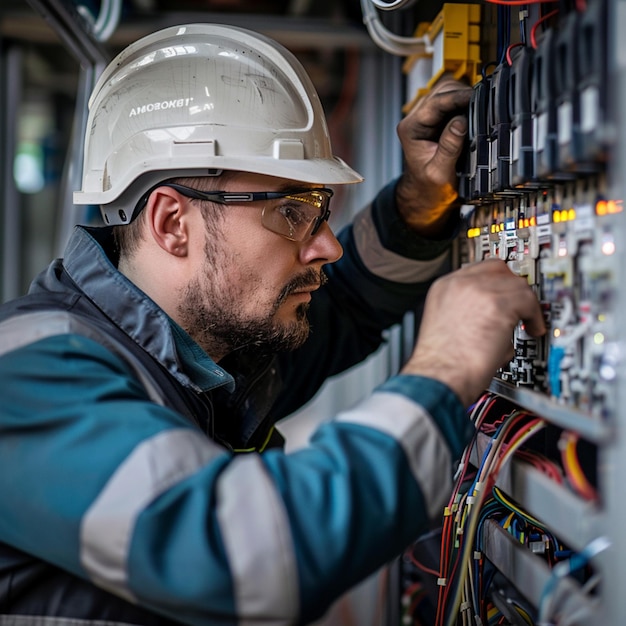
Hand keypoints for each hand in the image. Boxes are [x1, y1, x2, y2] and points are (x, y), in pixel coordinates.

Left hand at [396, 79, 472, 237]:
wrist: (427, 195)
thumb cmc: (429, 187)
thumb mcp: (439, 173)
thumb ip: (449, 148)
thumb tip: (460, 122)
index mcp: (411, 129)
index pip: (435, 103)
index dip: (458, 98)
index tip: (477, 97)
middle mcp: (417, 118)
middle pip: (443, 90)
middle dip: (463, 95)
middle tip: (483, 106)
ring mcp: (429, 117)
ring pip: (450, 92)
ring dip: (467, 99)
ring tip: (482, 112)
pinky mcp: (441, 119)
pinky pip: (457, 102)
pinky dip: (469, 105)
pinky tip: (478, 115)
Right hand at [401, 259, 545, 406]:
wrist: (440, 376)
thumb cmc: (442, 363)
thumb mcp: (449, 326)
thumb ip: (470, 312)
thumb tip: (497, 317)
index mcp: (444, 288)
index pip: (478, 269)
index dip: (497, 282)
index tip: (507, 294)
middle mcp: (459, 284)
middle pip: (498, 269)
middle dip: (513, 287)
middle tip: (522, 306)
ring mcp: (477, 290)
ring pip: (516, 284)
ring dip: (525, 304)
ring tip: (527, 324)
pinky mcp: (497, 303)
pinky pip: (528, 299)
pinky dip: (534, 317)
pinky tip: (532, 330)